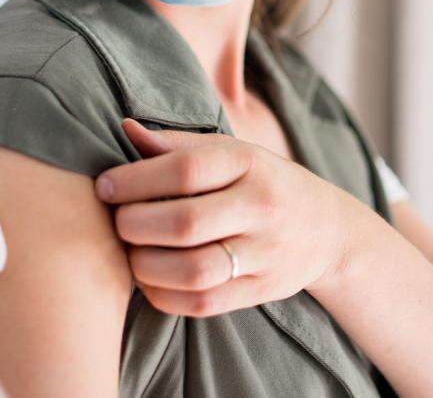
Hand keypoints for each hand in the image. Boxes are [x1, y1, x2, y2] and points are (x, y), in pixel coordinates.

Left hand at [96, 119, 376, 317]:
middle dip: (134, 225)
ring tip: (130, 254)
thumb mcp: (230, 152)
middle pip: (185, 223)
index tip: (104, 187)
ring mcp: (266, 254)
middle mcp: (262, 207)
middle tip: (117, 222)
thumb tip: (125, 129)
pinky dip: (164, 295)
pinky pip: (203, 303)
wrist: (327, 229)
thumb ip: (178, 145)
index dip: (134, 180)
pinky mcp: (262, 291)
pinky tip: (149, 280)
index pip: (185, 169)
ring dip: (146, 265)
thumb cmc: (259, 182)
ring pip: (194, 270)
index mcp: (250, 163)